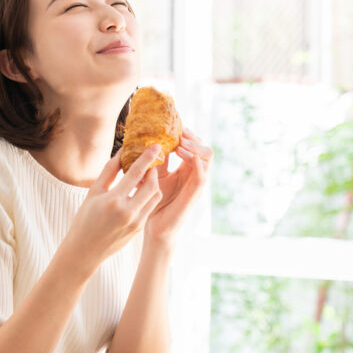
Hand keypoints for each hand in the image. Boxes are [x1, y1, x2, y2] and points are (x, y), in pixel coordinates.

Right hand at [63, 145, 163, 269]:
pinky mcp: (139, 229)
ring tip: (145, 176)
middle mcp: (128, 212)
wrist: (85, 251)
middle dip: (154, 170)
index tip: (156, 145)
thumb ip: (109, 171)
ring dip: (154, 183)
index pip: (135, 174)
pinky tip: (141, 190)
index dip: (147, 157)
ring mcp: (136, 222)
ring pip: (155, 196)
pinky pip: (150, 207)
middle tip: (151, 161)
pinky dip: (149, 196)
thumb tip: (122, 152)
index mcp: (114, 201)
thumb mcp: (94, 192)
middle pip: (152, 184)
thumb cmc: (85, 219)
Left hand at [144, 126, 212, 243]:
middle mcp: (194, 174)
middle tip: (180, 132)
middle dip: (193, 137)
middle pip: (203, 148)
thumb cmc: (155, 202)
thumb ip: (155, 161)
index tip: (175, 125)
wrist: (155, 227)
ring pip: (207, 158)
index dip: (187, 134)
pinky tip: (189, 157)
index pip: (193, 145)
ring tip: (180, 144)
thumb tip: (145, 140)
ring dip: (195, 147)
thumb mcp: (153, 176)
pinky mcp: (194, 195)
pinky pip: (202, 177)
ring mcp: (196, 184)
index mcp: (185, 169)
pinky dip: (198, 165)